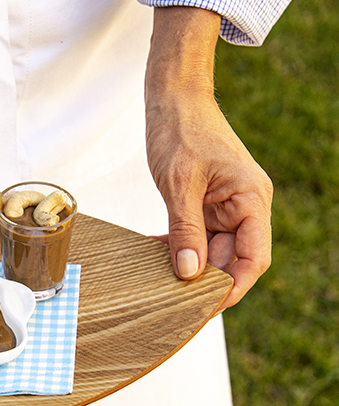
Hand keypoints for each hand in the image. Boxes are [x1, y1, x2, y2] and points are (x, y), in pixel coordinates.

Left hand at [145, 7, 272, 310]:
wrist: (173, 96)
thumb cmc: (180, 130)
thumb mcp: (178, 183)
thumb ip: (185, 229)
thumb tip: (190, 273)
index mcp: (251, 199)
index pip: (252, 258)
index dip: (232, 287)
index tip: (204, 309)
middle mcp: (245, 205)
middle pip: (231, 258)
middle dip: (204, 281)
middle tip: (171, 304)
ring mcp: (225, 204)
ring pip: (212, 249)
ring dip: (188, 265)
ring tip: (158, 284)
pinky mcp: (205, 201)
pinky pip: (197, 234)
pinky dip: (178, 246)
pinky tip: (153, 257)